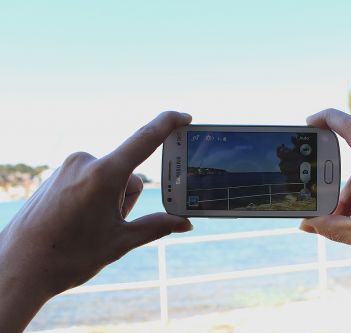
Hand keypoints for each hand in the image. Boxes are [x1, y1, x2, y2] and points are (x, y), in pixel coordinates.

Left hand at [0, 111, 192, 332]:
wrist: (17, 268)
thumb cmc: (69, 256)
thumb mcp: (120, 242)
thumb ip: (156, 227)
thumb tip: (185, 223)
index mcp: (104, 175)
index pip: (145, 140)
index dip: (168, 125)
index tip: (185, 117)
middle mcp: (85, 162)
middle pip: (127, 175)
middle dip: (126, 199)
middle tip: (107, 227)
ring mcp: (69, 167)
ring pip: (109, 178)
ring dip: (110, 199)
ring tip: (88, 226)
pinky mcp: (58, 173)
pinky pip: (90, 178)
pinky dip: (94, 196)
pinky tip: (77, 220)